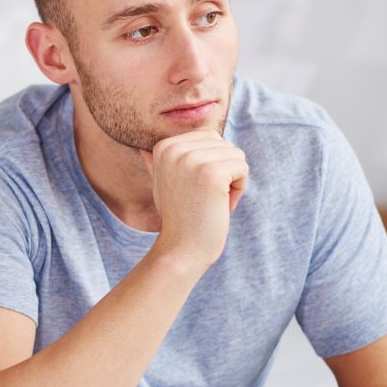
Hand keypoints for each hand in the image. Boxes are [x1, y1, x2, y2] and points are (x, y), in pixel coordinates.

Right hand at [139, 130, 247, 268]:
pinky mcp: (212, 173)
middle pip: (225, 144)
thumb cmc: (178, 216)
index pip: (210, 138)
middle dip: (224, 171)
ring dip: (232, 182)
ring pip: (236, 156)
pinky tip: (220, 205)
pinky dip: (239, 189)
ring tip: (211, 202)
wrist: (181, 248)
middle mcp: (174, 148)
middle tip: (204, 197)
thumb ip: (156, 163)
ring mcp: (192, 160)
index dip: (211, 164)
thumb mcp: (162, 184)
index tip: (194, 189)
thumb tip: (144, 148)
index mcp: (164, 147)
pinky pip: (242, 169)